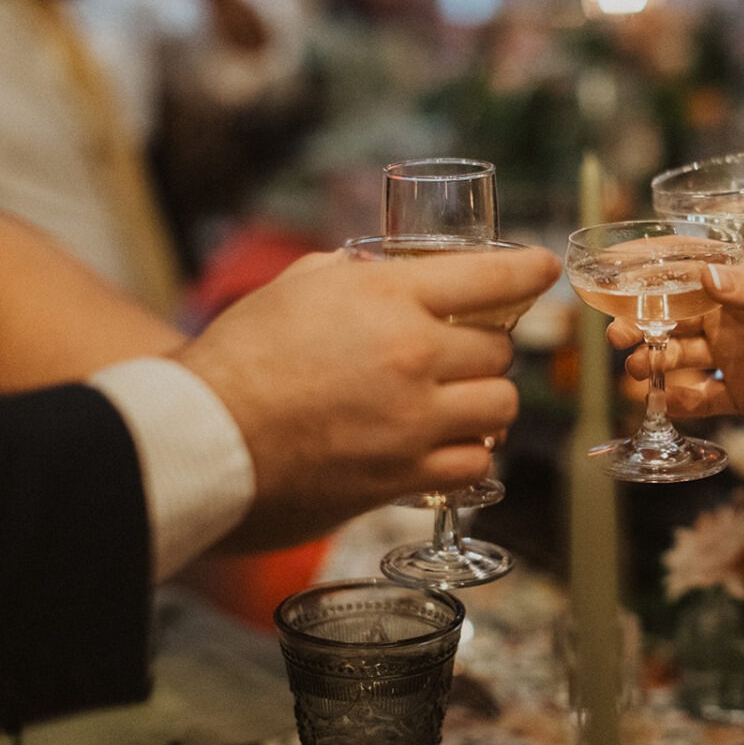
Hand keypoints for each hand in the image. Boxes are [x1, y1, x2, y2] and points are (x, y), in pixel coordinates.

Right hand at [176, 245, 561, 548]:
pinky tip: (445, 445)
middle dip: (486, 348)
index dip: (528, 271)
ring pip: (502, 408)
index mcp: (389, 297)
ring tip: (456, 402)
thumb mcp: (296, 288)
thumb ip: (353, 274)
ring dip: (485, 402)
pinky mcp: (404, 475)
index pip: (491, 278)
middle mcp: (414, 355)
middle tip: (462, 353)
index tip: (544, 269)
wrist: (199, 439)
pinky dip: (467, 454)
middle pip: (500, 349)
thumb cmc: (236, 359)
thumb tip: (384, 272)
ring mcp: (414, 420)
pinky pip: (474, 464)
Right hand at [609, 251, 743, 432]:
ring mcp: (734, 356)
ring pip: (677, 355)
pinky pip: (699, 398)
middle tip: (618, 334)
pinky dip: (677, 400)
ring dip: (651, 360)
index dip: (646, 267)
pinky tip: (664, 401)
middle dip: (638, 321)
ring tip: (637, 368)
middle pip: (670, 314)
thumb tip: (710, 276)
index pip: (688, 266)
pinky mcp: (742, 395)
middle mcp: (732, 315)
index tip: (609, 269)